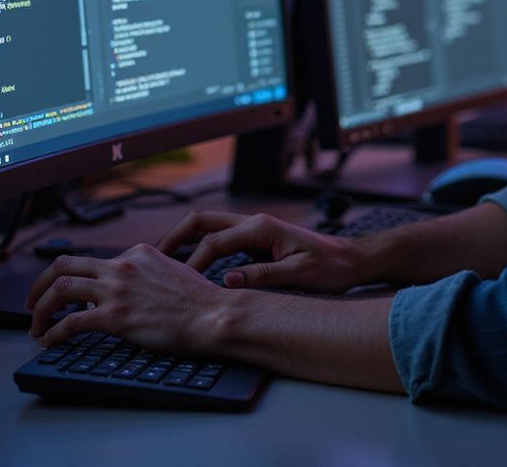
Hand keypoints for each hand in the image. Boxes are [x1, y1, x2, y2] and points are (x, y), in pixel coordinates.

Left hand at [25, 243, 223, 350]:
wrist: (212, 315)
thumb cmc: (199, 300)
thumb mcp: (170, 270)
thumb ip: (146, 273)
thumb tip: (129, 287)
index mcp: (136, 253)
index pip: (91, 260)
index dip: (72, 278)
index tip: (64, 292)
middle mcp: (122, 265)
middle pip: (64, 266)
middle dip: (40, 284)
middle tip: (32, 302)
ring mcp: (117, 290)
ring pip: (60, 290)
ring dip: (41, 309)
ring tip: (36, 325)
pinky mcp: (115, 317)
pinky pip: (70, 323)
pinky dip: (53, 333)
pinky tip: (50, 341)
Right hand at [158, 210, 361, 291]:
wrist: (352, 260)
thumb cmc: (330, 268)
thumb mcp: (298, 275)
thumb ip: (262, 276)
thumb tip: (226, 281)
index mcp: (261, 227)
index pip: (214, 242)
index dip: (192, 263)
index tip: (178, 284)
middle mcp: (254, 223)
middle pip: (203, 222)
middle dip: (176, 238)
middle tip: (154, 259)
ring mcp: (254, 231)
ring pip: (209, 229)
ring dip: (186, 243)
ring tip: (165, 265)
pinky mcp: (256, 241)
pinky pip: (221, 241)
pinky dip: (201, 251)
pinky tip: (192, 270)